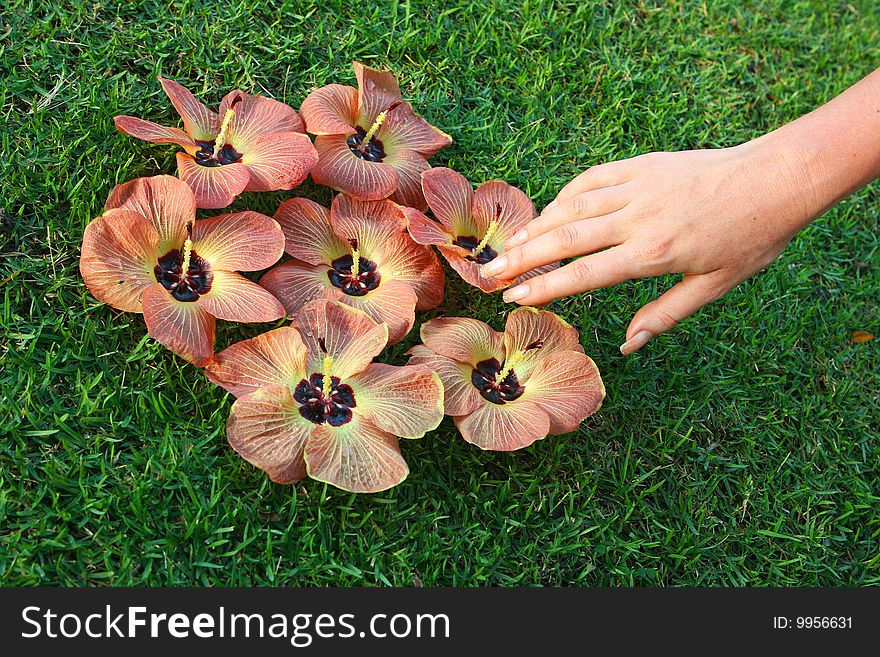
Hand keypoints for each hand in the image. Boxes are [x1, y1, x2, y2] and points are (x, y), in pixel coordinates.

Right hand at [482, 139, 820, 353]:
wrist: (777, 178)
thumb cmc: (750, 238)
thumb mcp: (714, 286)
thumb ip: (664, 314)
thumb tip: (628, 346)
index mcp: (654, 252)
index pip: (584, 272)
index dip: (544, 287)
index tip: (512, 297)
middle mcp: (638, 217)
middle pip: (564, 238)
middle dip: (521, 258)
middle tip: (487, 273)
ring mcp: (637, 186)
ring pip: (571, 206)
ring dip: (535, 227)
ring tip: (507, 247)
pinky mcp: (641, 165)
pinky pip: (590, 179)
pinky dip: (564, 197)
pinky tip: (549, 213)